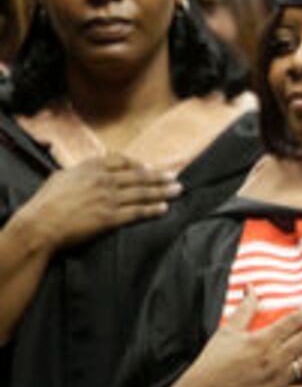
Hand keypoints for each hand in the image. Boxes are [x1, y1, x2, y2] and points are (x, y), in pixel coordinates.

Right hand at [17, 154, 181, 248]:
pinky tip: (164, 208)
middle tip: (175, 178)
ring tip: (177, 191)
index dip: (139, 164)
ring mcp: (108, 198)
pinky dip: (153, 209)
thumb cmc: (45, 203)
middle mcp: (103, 180)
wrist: (39, 225)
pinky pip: (137, 211)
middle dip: (160, 177)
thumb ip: (80, 172)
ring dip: (163, 191)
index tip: (150, 167)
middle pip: (139, 176)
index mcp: (90, 168)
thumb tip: (89, 171)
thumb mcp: (61, 178)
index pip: (122, 161)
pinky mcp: (110, 217)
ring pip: (142, 192)